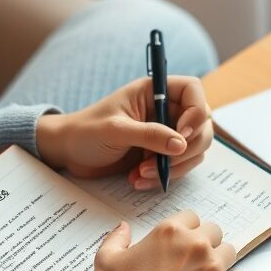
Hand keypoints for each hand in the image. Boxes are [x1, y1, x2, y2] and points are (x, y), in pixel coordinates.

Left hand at [36, 76, 213, 189]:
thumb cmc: (86, 131)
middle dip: (186, 149)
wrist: (69, 153)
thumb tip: (181, 143)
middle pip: (201, 124)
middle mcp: (165, 109)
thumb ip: (149, 135)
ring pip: (193, 148)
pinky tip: (137, 180)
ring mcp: (166, 132)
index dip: (196, 112)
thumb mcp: (116, 130)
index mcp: (154, 91)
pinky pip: (179, 165)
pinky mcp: (161, 153)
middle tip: (162, 163)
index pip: (193, 90)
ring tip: (141, 174)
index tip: (182, 134)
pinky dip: (164, 176)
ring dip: (173, 167)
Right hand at [93, 210, 243, 270]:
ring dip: (220, 260)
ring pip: (229, 252)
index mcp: (170, 232)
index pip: (191, 217)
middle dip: (206, 242)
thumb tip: (123, 228)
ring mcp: (212, 267)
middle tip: (195, 259)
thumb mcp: (107, 260)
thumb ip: (116, 239)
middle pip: (214, 231)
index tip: (183, 241)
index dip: (187, 229)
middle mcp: (195, 244)